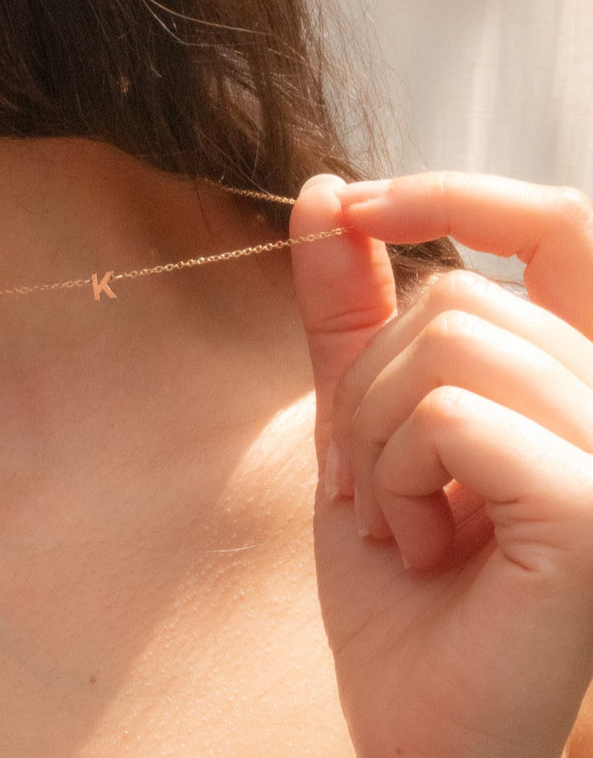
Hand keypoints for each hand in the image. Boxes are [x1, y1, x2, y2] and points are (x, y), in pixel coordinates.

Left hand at [290, 171, 592, 757]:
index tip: (348, 203)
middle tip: (378, 485)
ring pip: (447, 341)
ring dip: (377, 437)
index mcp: (570, 378)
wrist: (416, 721)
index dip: (451, 191)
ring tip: (407, 520)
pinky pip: (451, 414)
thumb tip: (324, 187)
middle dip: (368, 387)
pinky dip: (398, 477)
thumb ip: (347, 308)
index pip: (553, 226)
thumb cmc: (399, 582)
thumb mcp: (357, 420)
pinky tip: (429, 548)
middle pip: (455, 295)